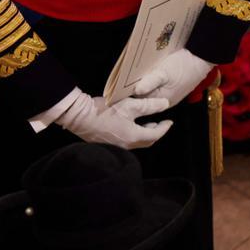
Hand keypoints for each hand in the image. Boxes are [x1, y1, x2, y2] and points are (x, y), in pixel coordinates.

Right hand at [55, 89, 171, 149]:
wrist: (79, 116)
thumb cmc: (104, 110)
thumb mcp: (129, 105)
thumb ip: (148, 105)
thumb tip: (165, 104)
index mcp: (134, 137)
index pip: (156, 135)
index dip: (164, 127)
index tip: (170, 121)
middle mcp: (127, 145)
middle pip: (147, 141)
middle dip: (155, 133)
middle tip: (159, 123)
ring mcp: (116, 146)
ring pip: (137, 142)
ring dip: (144, 134)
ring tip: (147, 124)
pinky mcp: (107, 144)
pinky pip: (126, 142)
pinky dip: (133, 135)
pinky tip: (129, 126)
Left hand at [133, 49, 213, 107]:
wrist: (201, 58)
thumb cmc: (184, 65)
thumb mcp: (164, 72)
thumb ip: (150, 82)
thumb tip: (135, 91)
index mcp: (162, 99)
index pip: (139, 99)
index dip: (129, 90)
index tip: (119, 83)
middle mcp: (165, 99)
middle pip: (144, 94)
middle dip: (135, 86)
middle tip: (125, 75)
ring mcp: (170, 93)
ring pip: (151, 89)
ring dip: (144, 81)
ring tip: (136, 71)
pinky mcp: (172, 86)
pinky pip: (158, 84)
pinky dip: (152, 79)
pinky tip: (149, 70)